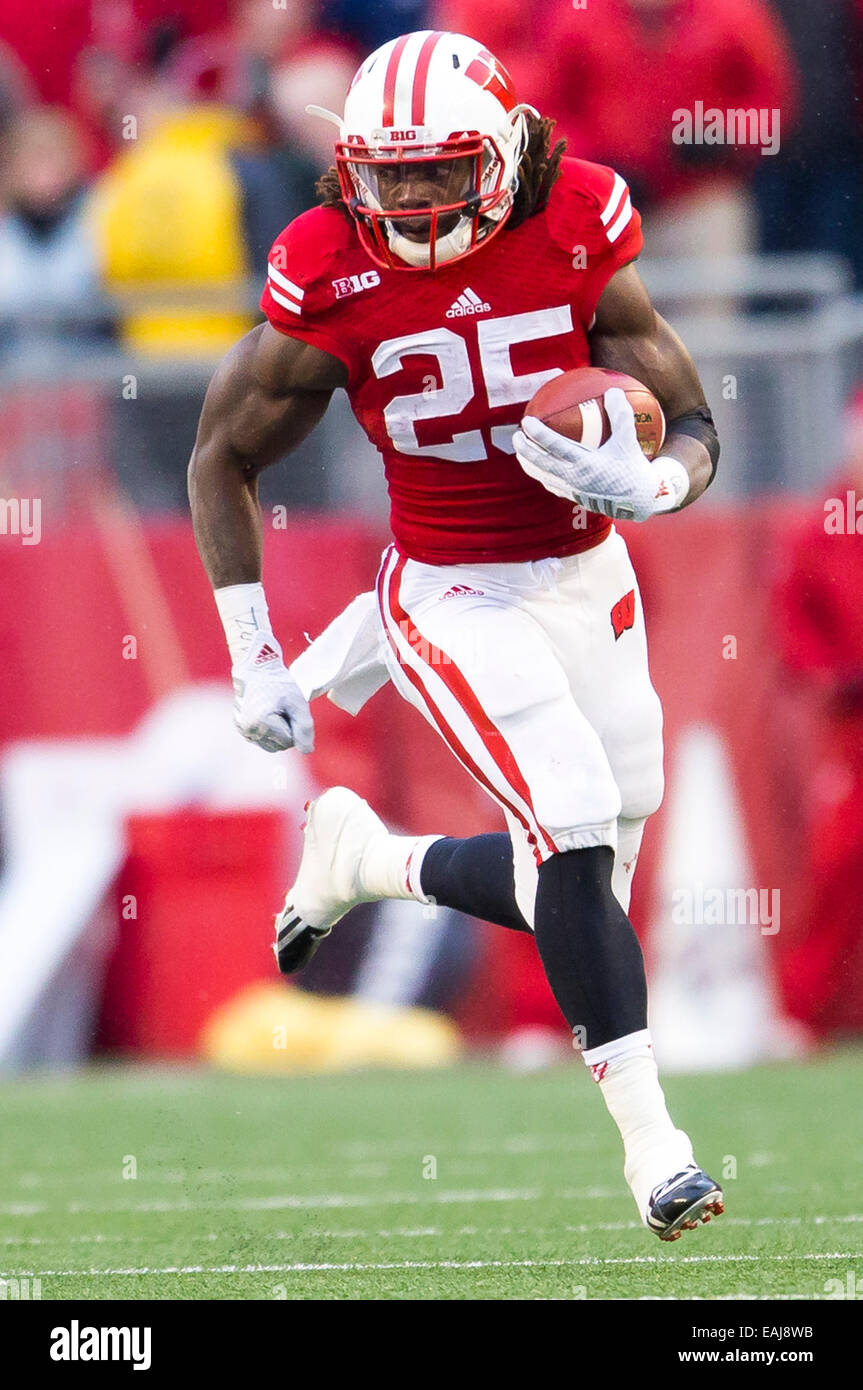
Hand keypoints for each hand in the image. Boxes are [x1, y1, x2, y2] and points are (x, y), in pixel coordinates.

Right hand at [231, 631, 314, 752]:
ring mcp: (242, 729)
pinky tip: (267, 712)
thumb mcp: (297, 703)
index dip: (294, 725)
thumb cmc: (278, 683)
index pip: (289, 742)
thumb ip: (304, 728)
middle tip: (283, 708)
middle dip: (286, 730)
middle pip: (279, 746)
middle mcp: (247, 730)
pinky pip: (261, 738)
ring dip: (277, 731)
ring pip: (270, 744)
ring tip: (275, 710)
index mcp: (260, 724)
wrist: (256, 668)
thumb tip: (307, 750)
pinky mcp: (240, 727)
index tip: (289, 708)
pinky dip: (268, 729)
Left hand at [513, 387, 685, 521]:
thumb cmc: (634, 468)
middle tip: (516, 435)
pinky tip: (537, 465)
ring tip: (520, 450)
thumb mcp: (629, 440)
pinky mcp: (573, 497)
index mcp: (586, 464)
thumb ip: (621, 415)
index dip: (538, 433)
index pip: (554, 446)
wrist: (640, 501)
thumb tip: (613, 390)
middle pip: (540, 463)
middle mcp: (575, 478)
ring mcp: (572, 490)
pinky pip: (550, 484)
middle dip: (524, 449)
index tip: (526, 421)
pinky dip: (540, 473)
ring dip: (528, 462)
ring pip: (542, 476)